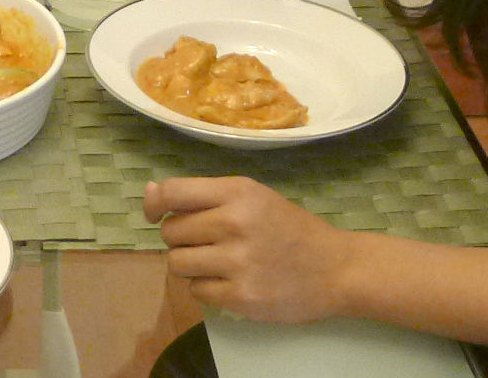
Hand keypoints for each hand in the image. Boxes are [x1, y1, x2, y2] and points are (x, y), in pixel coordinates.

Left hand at [144, 177, 353, 323]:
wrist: (338, 269)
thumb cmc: (291, 228)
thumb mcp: (253, 198)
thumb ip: (202, 195)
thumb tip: (150, 192)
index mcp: (237, 192)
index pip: (173, 192)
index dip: (154, 204)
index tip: (154, 214)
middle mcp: (234, 223)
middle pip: (170, 232)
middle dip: (181, 238)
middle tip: (208, 242)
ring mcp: (238, 262)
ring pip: (177, 263)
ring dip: (190, 264)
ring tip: (217, 263)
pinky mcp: (241, 296)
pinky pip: (196, 290)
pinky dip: (207, 288)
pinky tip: (231, 282)